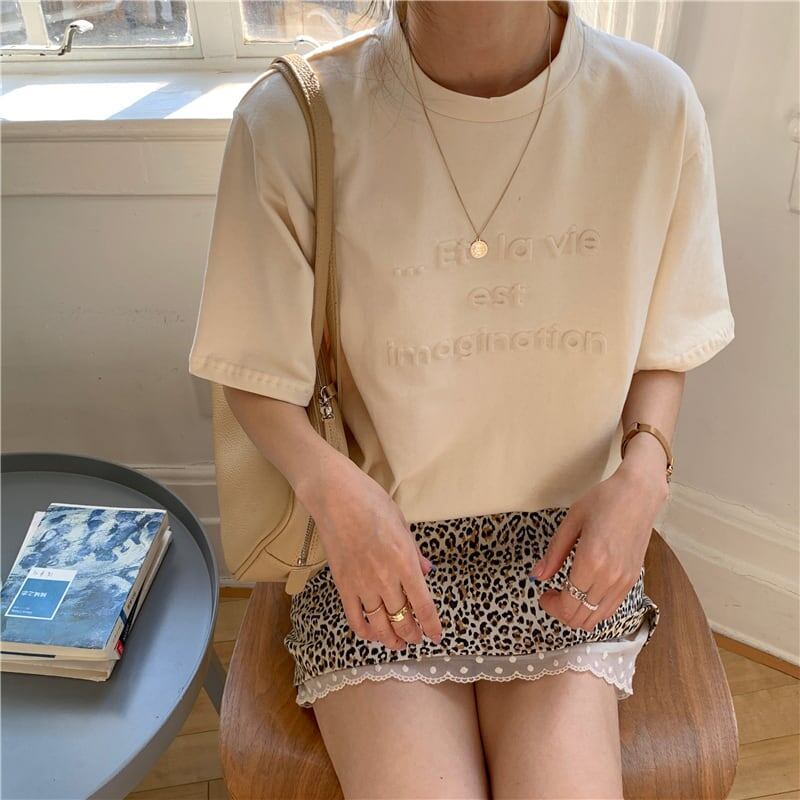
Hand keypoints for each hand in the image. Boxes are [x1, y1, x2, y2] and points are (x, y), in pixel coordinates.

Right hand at [299, 458, 443, 649]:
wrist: (335, 497)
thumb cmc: (371, 502)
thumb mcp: (402, 524)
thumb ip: (415, 553)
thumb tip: (426, 571)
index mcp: (405, 561)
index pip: (424, 605)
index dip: (432, 626)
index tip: (437, 636)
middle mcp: (386, 578)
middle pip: (402, 619)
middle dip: (412, 634)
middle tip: (416, 638)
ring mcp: (362, 584)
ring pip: (380, 624)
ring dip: (391, 639)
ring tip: (398, 643)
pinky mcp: (342, 585)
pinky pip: (355, 618)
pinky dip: (365, 631)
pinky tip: (372, 633)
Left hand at [528, 456, 667, 631]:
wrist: (639, 493)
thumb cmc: (604, 500)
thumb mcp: (571, 521)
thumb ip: (554, 553)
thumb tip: (537, 576)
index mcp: (591, 561)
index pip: (568, 605)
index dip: (551, 606)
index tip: (543, 593)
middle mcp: (610, 577)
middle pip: (581, 617)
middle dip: (561, 612)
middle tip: (551, 594)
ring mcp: (624, 581)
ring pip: (597, 618)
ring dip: (578, 613)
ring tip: (567, 593)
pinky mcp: (633, 579)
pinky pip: (611, 608)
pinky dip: (594, 609)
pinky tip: (585, 591)